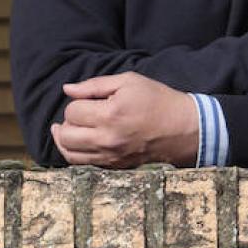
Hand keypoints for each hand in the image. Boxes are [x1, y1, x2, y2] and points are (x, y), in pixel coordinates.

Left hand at [51, 72, 198, 167]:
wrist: (183, 129)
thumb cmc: (157, 100)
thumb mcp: (128, 81)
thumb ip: (94, 85)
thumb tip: (67, 89)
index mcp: (111, 114)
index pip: (72, 111)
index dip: (76, 103)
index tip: (87, 100)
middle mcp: (107, 138)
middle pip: (66, 135)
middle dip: (66, 122)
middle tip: (76, 114)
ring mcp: (110, 155)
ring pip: (70, 153)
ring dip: (64, 140)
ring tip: (66, 129)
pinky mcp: (114, 166)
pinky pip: (82, 164)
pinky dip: (75, 153)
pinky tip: (77, 143)